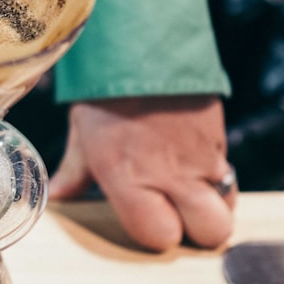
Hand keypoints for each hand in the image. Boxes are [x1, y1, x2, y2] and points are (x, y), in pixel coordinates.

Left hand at [49, 95, 235, 251]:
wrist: (140, 48)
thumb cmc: (104, 93)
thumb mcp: (82, 133)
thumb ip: (74, 173)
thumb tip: (56, 194)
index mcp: (126, 176)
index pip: (157, 235)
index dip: (155, 234)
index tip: (147, 220)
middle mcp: (168, 174)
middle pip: (208, 232)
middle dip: (195, 230)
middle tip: (174, 212)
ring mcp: (199, 158)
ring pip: (225, 206)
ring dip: (208, 205)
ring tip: (185, 190)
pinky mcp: (218, 141)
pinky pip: (227, 175)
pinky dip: (213, 177)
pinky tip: (190, 162)